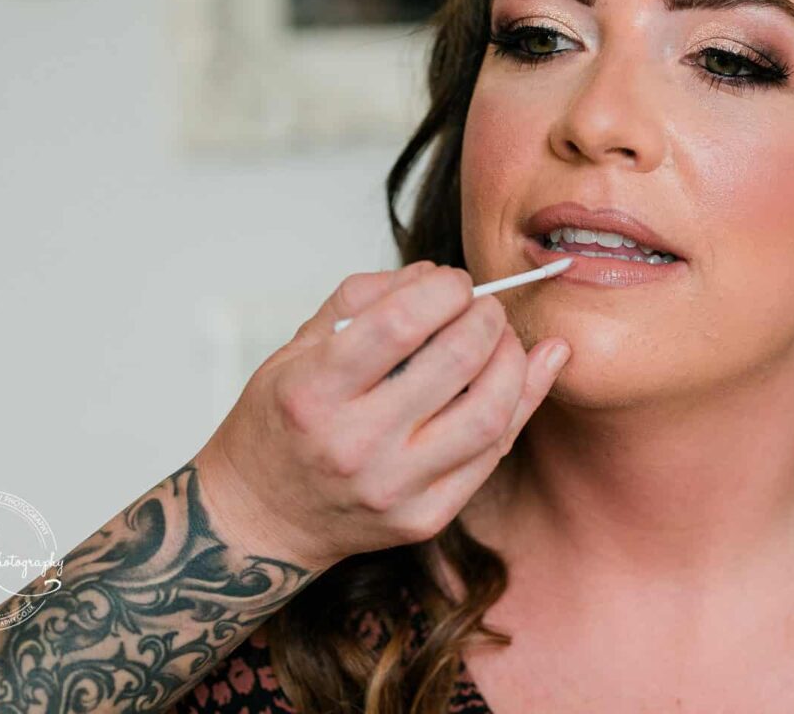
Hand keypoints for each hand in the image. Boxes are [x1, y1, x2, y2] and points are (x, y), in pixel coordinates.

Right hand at [192, 261, 570, 572]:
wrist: (261, 520)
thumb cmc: (280, 424)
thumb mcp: (295, 348)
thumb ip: (362, 299)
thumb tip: (434, 273)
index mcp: (313, 392)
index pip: (399, 323)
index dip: (443, 289)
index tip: (453, 281)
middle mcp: (354, 444)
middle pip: (456, 361)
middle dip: (486, 317)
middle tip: (485, 306)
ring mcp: (393, 487)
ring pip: (489, 414)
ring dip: (513, 361)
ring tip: (503, 340)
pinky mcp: (423, 517)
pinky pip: (492, 455)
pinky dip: (521, 404)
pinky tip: (532, 370)